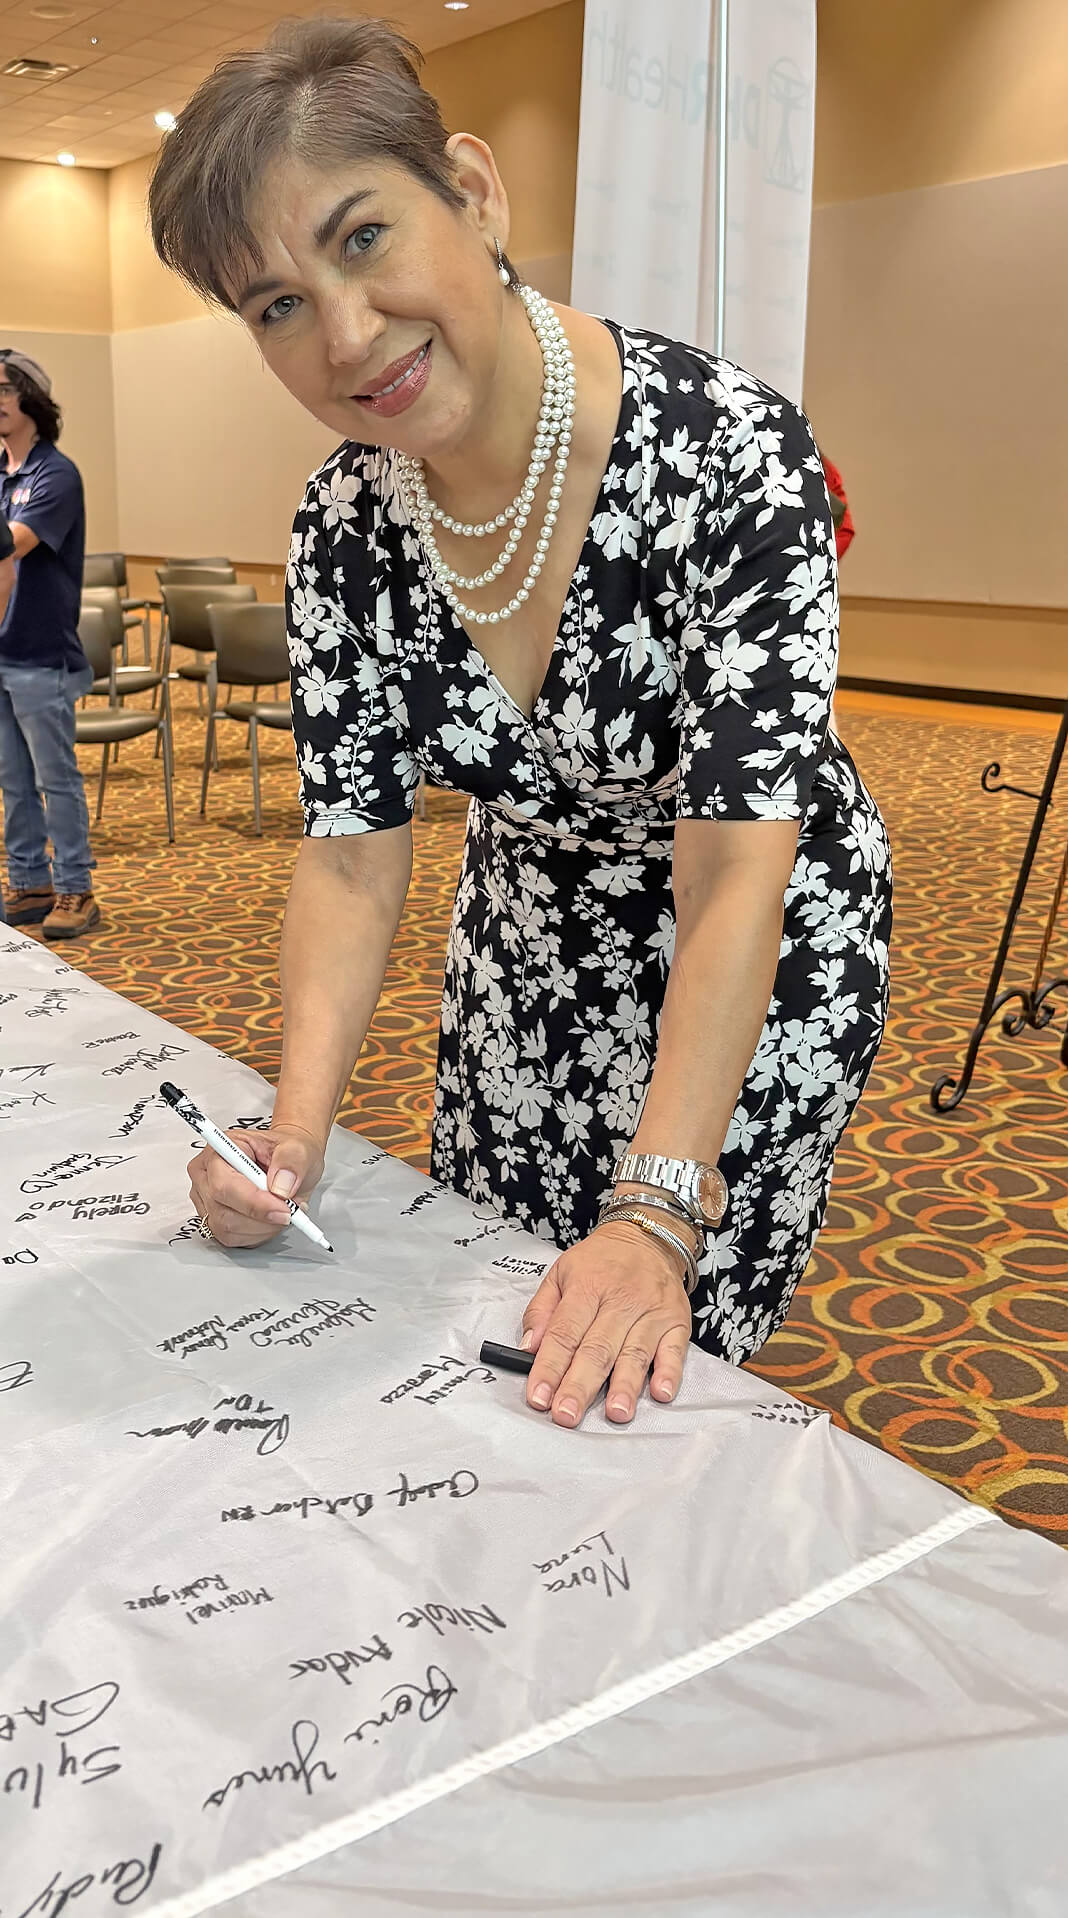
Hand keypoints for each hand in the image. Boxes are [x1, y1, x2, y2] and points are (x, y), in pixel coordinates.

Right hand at [187, 1122, 324, 1248]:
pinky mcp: (213, 1220)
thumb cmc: (285, 1151)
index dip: (254, 1203)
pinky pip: (233, 1239)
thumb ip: (291, 1161)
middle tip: (290, 1209)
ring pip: (228, 1230)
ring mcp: (206, 1200)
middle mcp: (206, 1175)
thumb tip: (281, 1186)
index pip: (225, 1185)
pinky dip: (258, 1234)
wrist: (288, 1161)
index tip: (283, 1209)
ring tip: (282, 1209)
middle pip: (224, 1212)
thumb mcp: (298, 1147)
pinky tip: (270, 1218)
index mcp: (220, 1150)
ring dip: (263, 1227)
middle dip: (263, 1217)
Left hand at [521, 1220, 691, 1427]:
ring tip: (615, 1413)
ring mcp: (651, 1312)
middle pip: (597, 1348)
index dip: (549, 1367)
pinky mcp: (677, 1321)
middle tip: (567, 1415)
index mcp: (587, 1287)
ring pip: (635, 1353)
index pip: (564, 1333)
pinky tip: (660, 1393)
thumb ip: (541, 1311)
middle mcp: (620, 1300)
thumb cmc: (600, 1262)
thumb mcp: (560, 1273)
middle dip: (580, 1385)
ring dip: (624, 1385)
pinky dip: (668, 1372)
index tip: (539, 1396)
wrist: (648, 1237)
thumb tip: (529, 1348)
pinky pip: (674, 1350)